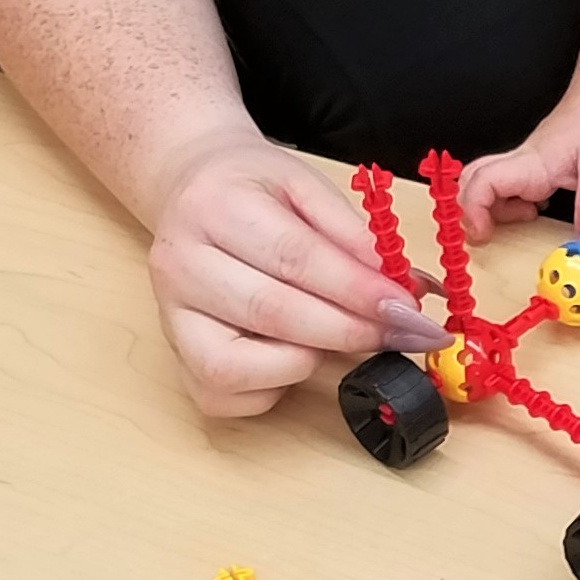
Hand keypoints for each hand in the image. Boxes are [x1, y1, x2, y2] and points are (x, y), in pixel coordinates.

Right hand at [145, 125, 448, 418]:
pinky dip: (271, 387)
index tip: (407, 308)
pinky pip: (223, 394)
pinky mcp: (177, 358)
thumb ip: (352, 235)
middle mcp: (180, 264)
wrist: (188, 192)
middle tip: (401, 333)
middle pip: (271, 313)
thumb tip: (407, 289)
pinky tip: (295, 354)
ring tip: (340, 335)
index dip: (357, 290)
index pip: (294, 257)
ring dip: (306, 361)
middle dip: (349, 330)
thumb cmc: (251, 190)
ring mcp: (171, 317)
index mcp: (213, 207)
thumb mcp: (304, 185)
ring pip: (236, 366)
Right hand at [458, 84, 579, 239]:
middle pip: (471, 184)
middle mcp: (522, 163)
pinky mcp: (536, 164)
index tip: (483, 233)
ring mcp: (526, 162)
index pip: (481, 185)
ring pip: (486, 185)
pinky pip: (508, 185)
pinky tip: (534, 210)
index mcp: (531, 164)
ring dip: (493, 210)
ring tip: (523, 221)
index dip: (472, 212)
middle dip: (471, 212)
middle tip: (488, 233)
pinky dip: (510, 203)